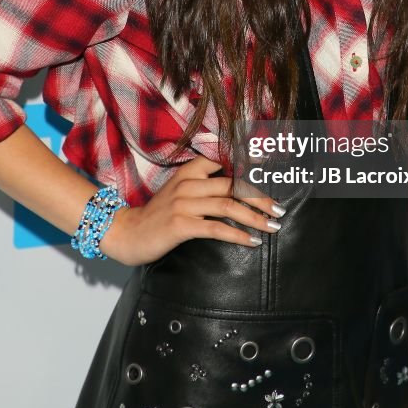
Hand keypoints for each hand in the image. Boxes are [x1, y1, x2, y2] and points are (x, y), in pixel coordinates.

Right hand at [99, 154, 283, 265]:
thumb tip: (239, 189)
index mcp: (190, 171)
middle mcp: (188, 183)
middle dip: (261, 198)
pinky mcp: (180, 225)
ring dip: (255, 216)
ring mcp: (183, 203)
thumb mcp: (180, 192)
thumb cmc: (159, 215)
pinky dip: (238, 235)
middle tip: (279, 209)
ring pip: (228, 205)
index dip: (252, 171)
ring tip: (273, 226)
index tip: (274, 178)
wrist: (128, 233)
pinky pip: (216, 228)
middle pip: (233, 186)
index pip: (227, 166)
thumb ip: (205, 186)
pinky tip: (252, 241)